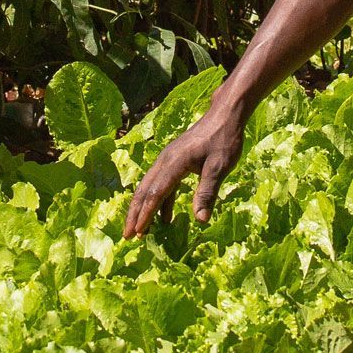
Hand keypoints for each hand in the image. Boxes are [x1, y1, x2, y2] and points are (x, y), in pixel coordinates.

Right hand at [123, 107, 246, 238]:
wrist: (225, 115)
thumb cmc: (223, 140)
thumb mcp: (219, 167)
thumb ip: (207, 193)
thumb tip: (201, 220)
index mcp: (174, 163)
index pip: (155, 193)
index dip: (146, 214)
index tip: (137, 232)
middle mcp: (165, 161)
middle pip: (144, 190)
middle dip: (134, 214)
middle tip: (127, 236)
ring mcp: (168, 160)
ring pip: (149, 187)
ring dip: (143, 209)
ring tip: (140, 230)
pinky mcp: (174, 161)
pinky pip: (161, 184)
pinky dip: (159, 201)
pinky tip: (164, 217)